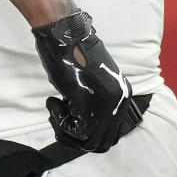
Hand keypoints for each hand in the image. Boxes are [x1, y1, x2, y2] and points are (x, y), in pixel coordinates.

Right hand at [32, 11, 143, 152]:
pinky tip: (53, 102)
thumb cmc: (71, 53)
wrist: (63, 33)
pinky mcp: (86, 101)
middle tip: (61, 119)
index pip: (111, 133)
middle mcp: (118, 100)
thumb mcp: (92, 81)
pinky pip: (75, 130)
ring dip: (66, 130)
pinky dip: (59, 120)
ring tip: (56, 108)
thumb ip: (96, 101)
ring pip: (88, 141)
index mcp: (122, 94)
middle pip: (101, 142)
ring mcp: (104, 101)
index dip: (88, 134)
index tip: (70, 120)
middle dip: (76, 138)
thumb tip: (85, 123)